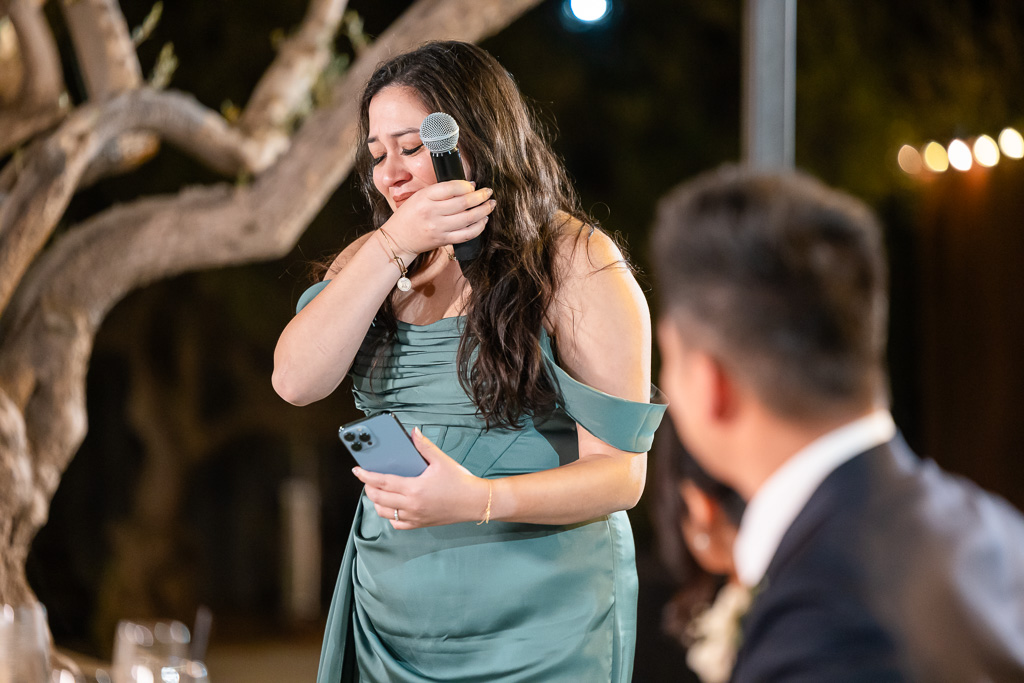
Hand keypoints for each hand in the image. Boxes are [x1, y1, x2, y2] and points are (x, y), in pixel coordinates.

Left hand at [352, 427, 490, 529]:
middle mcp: (411, 505)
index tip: (357, 470)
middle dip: (368, 488)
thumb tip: (413, 432)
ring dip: (377, 502)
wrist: (475, 502)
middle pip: (379, 498)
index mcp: (414, 488)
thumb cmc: (460, 482)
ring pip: (385, 513)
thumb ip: (424, 446)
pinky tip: (393, 506)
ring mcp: (415, 517)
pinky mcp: (420, 524)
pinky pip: (397, 524)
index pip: (382, 482)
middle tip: (367, 479)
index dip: (367, 476)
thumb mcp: (442, 460)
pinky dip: (390, 516)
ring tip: (378, 492)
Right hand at [381, 180, 495, 259]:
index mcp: (425, 197)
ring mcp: (439, 228)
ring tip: (490, 205)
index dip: (466, 185)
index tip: (473, 185)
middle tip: (489, 192)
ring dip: (484, 211)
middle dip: (481, 196)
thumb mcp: (419, 196)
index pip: (451, 187)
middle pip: (463, 203)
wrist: (398, 238)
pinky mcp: (443, 240)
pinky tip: (483, 220)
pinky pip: (466, 234)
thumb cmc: (409, 215)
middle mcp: (432, 212)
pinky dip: (478, 227)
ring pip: (468, 219)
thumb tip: (467, 186)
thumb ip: (440, 191)